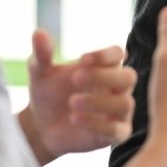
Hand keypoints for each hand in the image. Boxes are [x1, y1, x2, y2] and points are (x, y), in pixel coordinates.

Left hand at [25, 29, 136, 162]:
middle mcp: (116, 87)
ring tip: (72, 102)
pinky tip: (75, 118)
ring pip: (126, 103)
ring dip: (99, 101)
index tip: (82, 58)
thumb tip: (38, 32)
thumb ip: (42, 54)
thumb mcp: (40, 72)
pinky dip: (98, 124)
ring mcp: (118, 111)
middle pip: (129, 77)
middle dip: (104, 77)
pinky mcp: (115, 134)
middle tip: (76, 78)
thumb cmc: (47, 93)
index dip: (104, 55)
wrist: (40, 126)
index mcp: (104, 67)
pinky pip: (119, 130)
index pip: (118, 54)